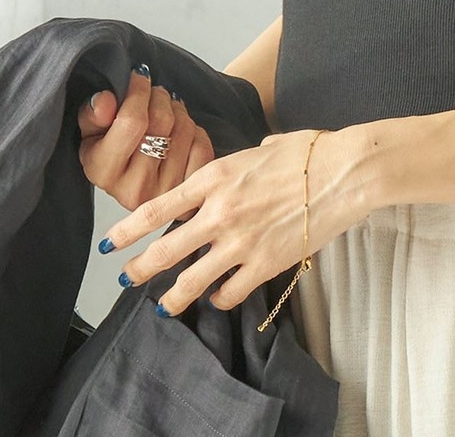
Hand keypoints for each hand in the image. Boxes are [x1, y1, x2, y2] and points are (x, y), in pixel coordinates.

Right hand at [77, 64, 214, 212]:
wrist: (137, 181)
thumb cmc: (115, 151)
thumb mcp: (93, 133)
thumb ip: (93, 114)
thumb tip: (105, 99)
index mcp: (103, 172)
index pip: (131, 122)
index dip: (138, 91)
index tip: (139, 78)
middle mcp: (133, 189)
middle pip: (161, 120)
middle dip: (159, 97)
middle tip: (154, 95)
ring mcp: (165, 192)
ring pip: (184, 128)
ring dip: (177, 111)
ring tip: (167, 113)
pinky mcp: (190, 188)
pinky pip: (202, 144)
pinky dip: (195, 131)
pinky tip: (180, 134)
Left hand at [97, 127, 364, 317]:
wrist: (344, 172)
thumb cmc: (309, 151)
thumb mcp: (262, 147)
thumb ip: (239, 164)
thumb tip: (238, 171)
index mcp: (215, 177)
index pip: (158, 208)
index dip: (128, 229)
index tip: (110, 243)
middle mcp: (219, 212)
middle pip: (165, 251)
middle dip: (139, 269)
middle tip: (125, 279)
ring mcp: (241, 242)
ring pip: (191, 282)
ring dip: (172, 298)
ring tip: (162, 307)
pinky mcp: (265, 264)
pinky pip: (230, 293)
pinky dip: (220, 298)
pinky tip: (218, 298)